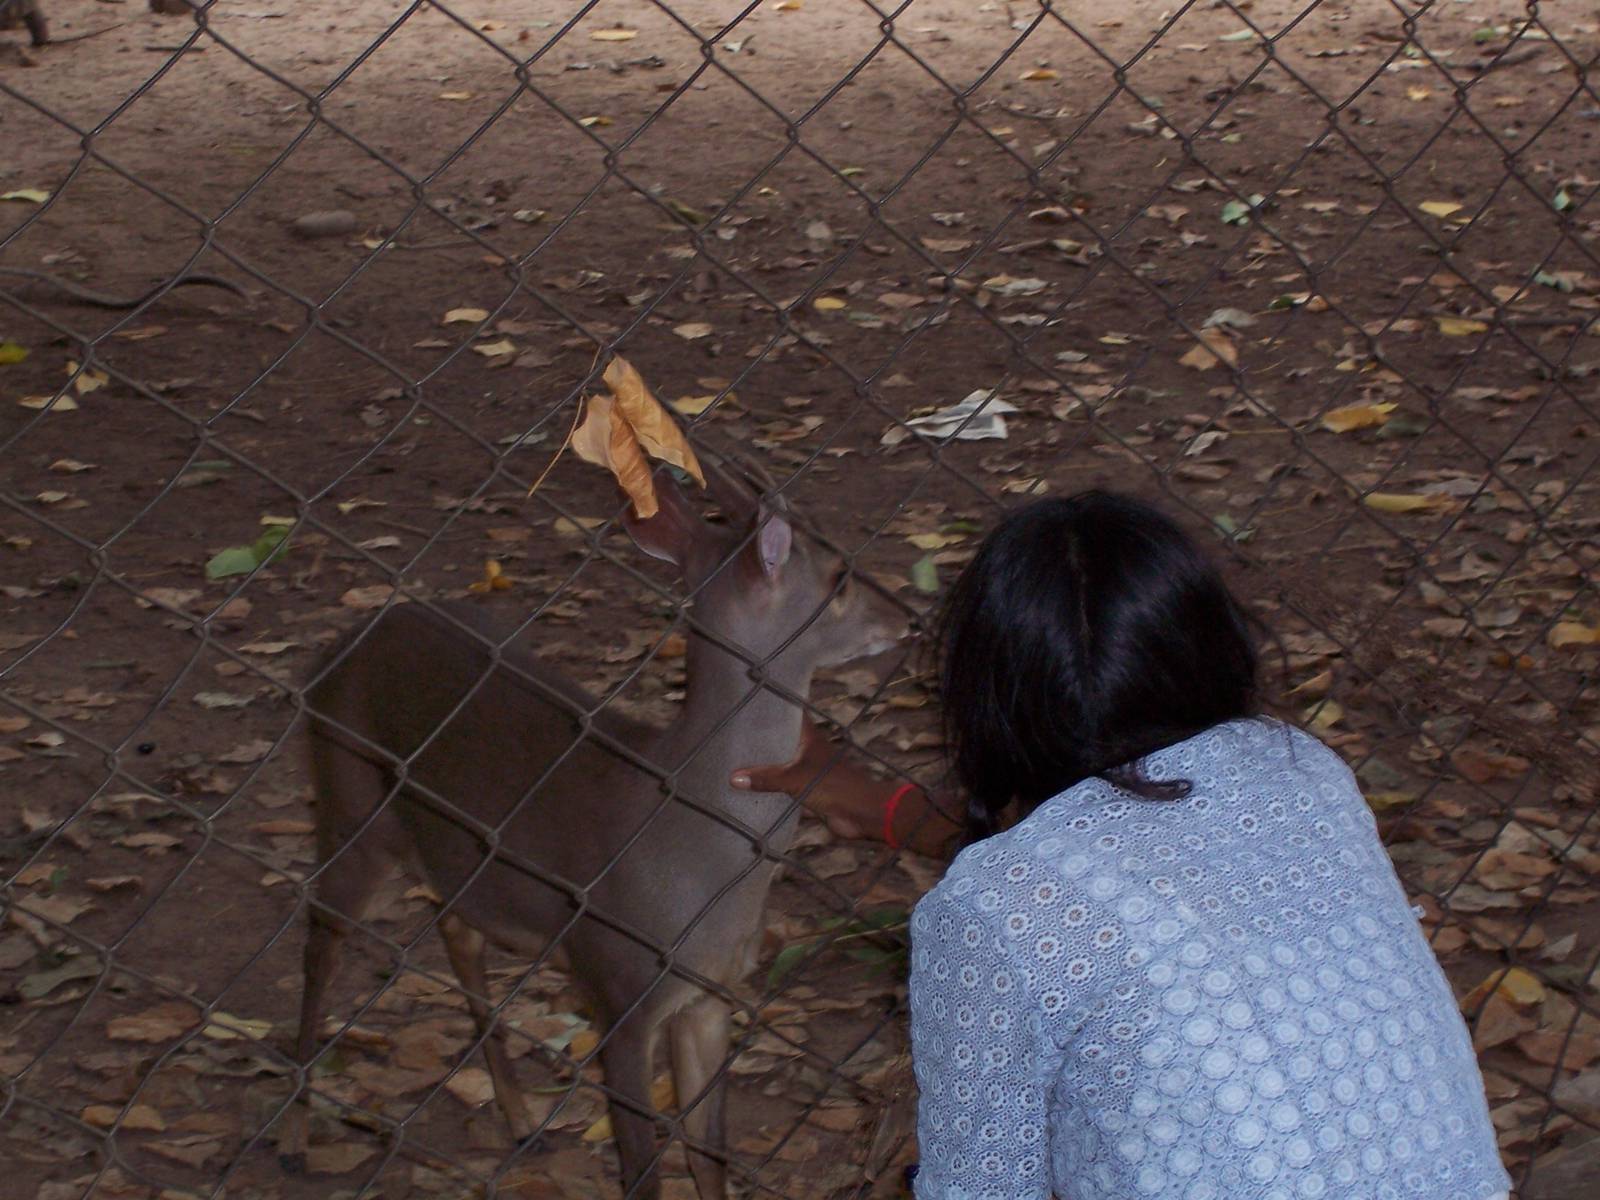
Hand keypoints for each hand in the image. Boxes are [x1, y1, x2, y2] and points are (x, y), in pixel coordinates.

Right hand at [731, 721, 962, 855]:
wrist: (861, 813)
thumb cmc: (834, 785)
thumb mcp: (795, 779)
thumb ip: (765, 778)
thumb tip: (733, 778)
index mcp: (808, 735)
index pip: (788, 711)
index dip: (771, 704)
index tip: (747, 699)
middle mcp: (806, 747)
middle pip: (780, 737)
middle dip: (759, 736)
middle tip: (730, 731)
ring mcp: (806, 767)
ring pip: (780, 760)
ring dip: (762, 762)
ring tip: (732, 756)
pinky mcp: (806, 787)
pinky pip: (782, 782)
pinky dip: (768, 783)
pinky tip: (749, 784)